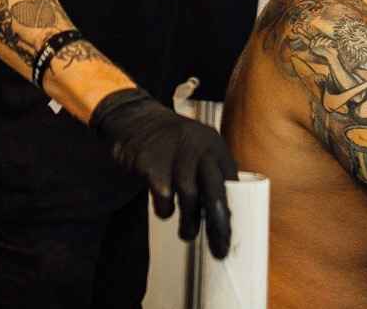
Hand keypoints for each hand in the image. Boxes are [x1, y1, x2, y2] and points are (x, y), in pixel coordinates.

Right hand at [90, 88, 236, 256]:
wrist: (135, 119)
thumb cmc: (171, 146)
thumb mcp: (197, 151)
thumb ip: (209, 175)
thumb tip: (223, 216)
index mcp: (214, 146)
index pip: (230, 182)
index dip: (231, 211)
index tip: (229, 235)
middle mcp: (198, 146)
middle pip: (215, 188)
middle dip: (219, 222)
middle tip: (220, 248)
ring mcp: (174, 153)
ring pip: (190, 194)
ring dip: (190, 221)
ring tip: (187, 234)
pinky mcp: (151, 161)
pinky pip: (163, 193)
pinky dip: (165, 208)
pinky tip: (165, 211)